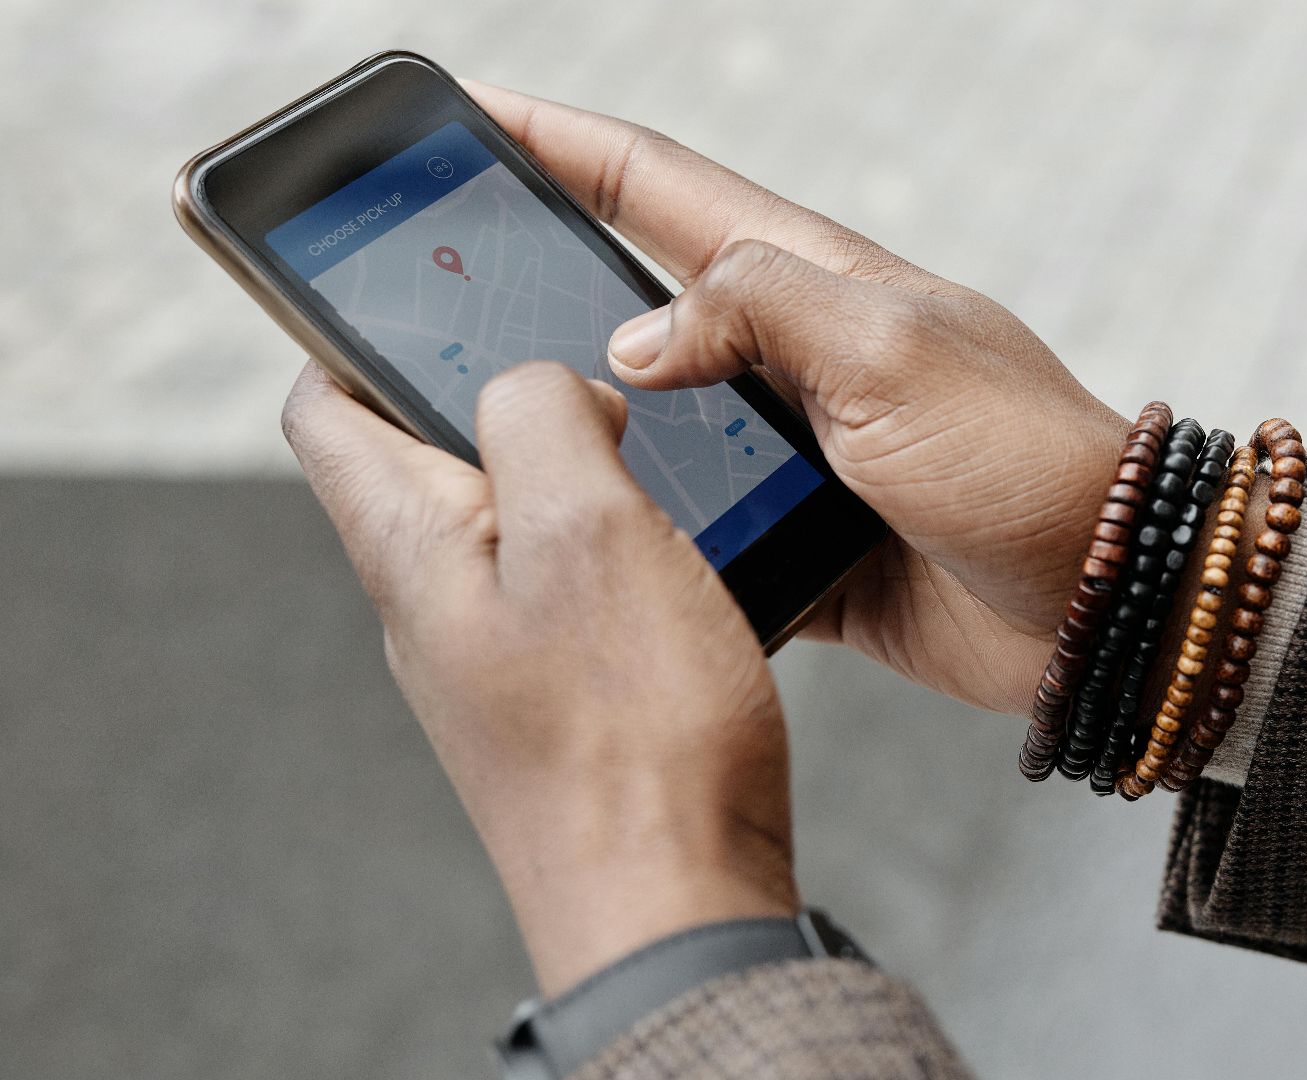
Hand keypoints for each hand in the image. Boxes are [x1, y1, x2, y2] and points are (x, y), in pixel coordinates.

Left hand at [280, 360, 796, 996]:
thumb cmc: (632, 734)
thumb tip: (540, 382)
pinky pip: (568, 587)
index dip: (360, 330)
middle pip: (422, 457)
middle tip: (590, 364)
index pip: (322, 407)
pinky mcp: (559, 699)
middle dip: (496, 392)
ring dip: (572, 471)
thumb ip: (539, 417)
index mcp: (410, 546)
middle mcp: (432, 604)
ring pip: (507, 521)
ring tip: (653, 455)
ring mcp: (493, 658)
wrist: (677, 902)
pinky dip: (615, 544)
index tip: (439, 290)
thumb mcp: (587, 529)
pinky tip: (683, 552)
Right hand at [471, 84, 1128, 714]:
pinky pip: (699, 526)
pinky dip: (645, 530)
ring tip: (476, 426)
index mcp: (816, 280)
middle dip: (538, 280)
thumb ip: (756, 313)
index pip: (658, 186)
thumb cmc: (1025, 460)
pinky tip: (583, 543)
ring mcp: (799, 451)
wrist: (1106, 602)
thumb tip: (635, 336)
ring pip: (656, 423)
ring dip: (579, 420)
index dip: (560, 142)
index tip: (468, 108)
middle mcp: (798, 357)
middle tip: (434, 280)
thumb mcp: (889, 352)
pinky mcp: (803, 542)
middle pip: (639, 298)